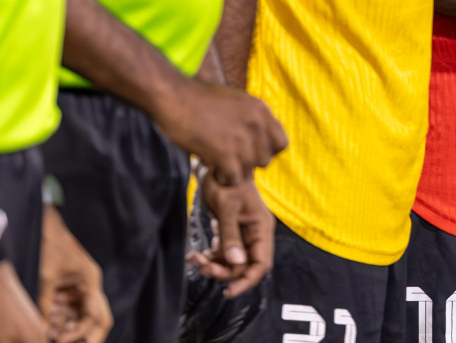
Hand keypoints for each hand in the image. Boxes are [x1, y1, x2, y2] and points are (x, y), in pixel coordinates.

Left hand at [37, 206, 112, 342]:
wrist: (45, 225)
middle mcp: (89, 285)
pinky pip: (68, 308)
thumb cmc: (49, 246)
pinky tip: (46, 324)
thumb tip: (42, 331)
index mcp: (90, 282)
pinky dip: (58, 317)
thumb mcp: (45, 278)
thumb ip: (44, 305)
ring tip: (49, 334)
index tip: (61, 341)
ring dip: (66, 326)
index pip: (95, 316)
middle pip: (94, 318)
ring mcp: (80, 286)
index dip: (81, 333)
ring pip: (79, 315)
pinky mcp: (69, 285)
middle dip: (83, 334)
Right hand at [153, 79, 287, 185]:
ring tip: (216, 160)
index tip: (250, 152)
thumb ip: (251, 119)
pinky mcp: (224, 153)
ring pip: (248, 172)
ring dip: (231, 171)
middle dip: (247, 163)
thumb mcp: (236, 101)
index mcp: (261, 110)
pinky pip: (232, 178)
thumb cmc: (199, 99)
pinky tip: (210, 166)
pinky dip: (221, 178)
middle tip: (228, 157)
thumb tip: (259, 140)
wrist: (175, 97)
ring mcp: (241, 140)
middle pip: (264, 161)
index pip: (281, 143)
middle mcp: (256, 124)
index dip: (266, 151)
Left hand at [190, 171, 274, 297]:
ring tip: (194, 257)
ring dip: (213, 264)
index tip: (228, 292)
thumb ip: (231, 236)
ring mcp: (243, 232)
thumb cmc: (224, 180)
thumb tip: (236, 264)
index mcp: (261, 227)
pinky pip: (223, 252)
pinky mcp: (231, 230)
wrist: (213, 163)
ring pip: (232, 261)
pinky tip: (197, 252)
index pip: (261, 264)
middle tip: (201, 266)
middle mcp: (255, 232)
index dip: (247, 281)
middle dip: (222, 270)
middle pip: (243, 265)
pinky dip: (210, 256)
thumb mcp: (226, 208)